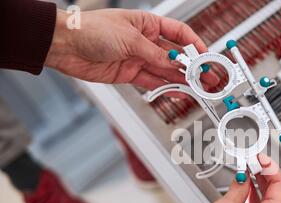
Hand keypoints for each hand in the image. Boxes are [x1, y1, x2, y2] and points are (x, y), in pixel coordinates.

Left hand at [45, 9, 217, 89]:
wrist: (66, 46)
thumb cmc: (92, 30)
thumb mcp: (130, 40)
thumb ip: (156, 55)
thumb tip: (176, 64)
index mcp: (147, 24)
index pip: (178, 33)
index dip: (194, 44)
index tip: (206, 56)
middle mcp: (145, 41)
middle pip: (175, 55)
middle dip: (192, 66)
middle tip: (207, 77)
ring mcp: (139, 58)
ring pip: (166, 71)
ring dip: (182, 80)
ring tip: (198, 88)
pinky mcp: (130, 74)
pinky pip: (153, 82)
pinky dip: (165, 87)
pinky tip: (178, 91)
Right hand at [182, 154, 280, 202]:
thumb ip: (237, 190)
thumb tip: (243, 179)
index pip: (280, 189)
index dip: (272, 170)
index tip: (262, 160)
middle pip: (274, 198)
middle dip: (265, 178)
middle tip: (255, 163)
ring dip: (257, 189)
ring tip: (247, 174)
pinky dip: (250, 202)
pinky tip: (241, 193)